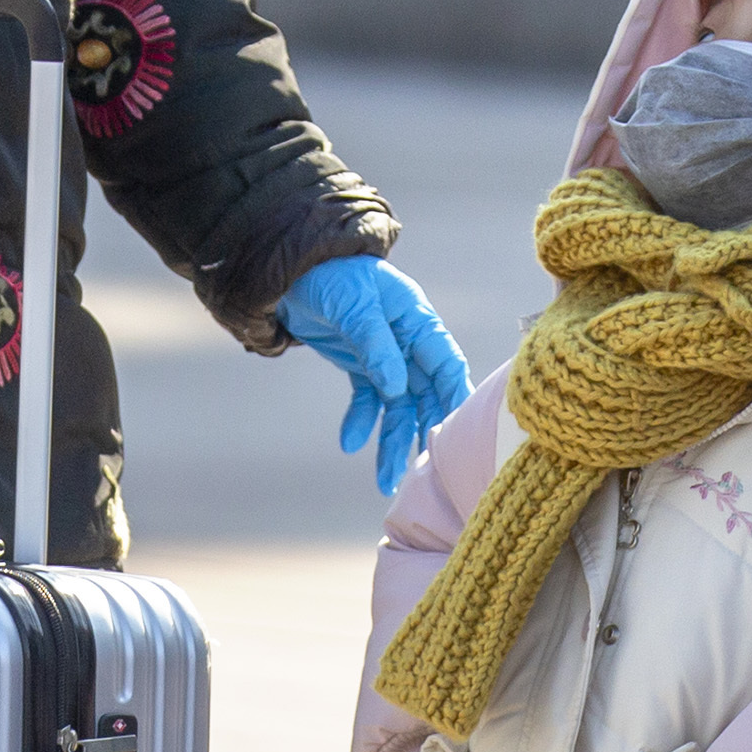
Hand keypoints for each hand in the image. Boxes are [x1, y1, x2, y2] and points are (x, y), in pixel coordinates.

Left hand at [283, 252, 472, 492]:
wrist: (291, 270)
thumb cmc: (332, 275)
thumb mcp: (355, 305)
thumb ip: (376, 345)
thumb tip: (395, 387)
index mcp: (418, 321)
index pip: (446, 363)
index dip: (455, 397)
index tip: (460, 432)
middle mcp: (409, 343)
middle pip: (426, 394)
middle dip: (423, 431)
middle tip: (424, 471)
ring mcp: (386, 357)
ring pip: (398, 405)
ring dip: (392, 440)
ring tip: (385, 480)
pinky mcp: (362, 367)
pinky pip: (368, 400)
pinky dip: (360, 421)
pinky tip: (348, 442)